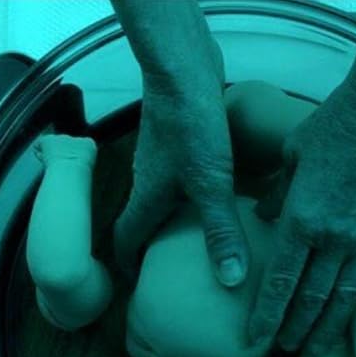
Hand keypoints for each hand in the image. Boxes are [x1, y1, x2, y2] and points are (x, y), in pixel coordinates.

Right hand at [113, 48, 250, 287]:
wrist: (182, 67)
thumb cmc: (191, 126)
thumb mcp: (211, 185)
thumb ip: (220, 231)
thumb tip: (230, 280)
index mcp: (146, 199)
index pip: (125, 241)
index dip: (129, 267)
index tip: (141, 288)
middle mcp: (147, 182)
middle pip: (144, 223)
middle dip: (155, 249)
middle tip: (177, 272)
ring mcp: (161, 159)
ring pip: (163, 200)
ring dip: (176, 222)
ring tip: (201, 240)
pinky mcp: (178, 140)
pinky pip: (180, 179)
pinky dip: (192, 195)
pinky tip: (220, 195)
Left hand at [248, 78, 355, 352]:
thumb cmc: (335, 123)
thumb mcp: (292, 155)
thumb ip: (278, 194)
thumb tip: (265, 217)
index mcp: (302, 219)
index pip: (279, 280)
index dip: (265, 314)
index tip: (253, 339)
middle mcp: (334, 237)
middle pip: (311, 296)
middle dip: (294, 328)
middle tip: (281, 351)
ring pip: (347, 295)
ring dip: (330, 327)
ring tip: (316, 352)